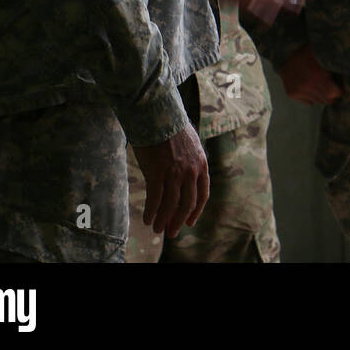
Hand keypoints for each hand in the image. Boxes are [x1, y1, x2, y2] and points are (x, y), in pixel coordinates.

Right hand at [132, 122, 209, 236]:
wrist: (159, 116)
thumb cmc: (171, 129)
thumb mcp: (190, 145)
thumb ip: (191, 162)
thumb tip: (186, 178)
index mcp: (201, 165)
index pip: (202, 195)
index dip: (195, 211)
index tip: (189, 222)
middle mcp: (191, 171)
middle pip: (187, 204)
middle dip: (179, 221)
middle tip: (171, 233)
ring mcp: (175, 173)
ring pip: (171, 205)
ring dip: (163, 220)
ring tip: (156, 229)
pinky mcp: (157, 173)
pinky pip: (155, 199)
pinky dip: (151, 212)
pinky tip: (146, 219)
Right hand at [279, 45, 342, 104]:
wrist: (286, 52)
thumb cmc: (309, 52)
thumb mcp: (324, 56)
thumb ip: (335, 66)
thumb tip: (349, 74)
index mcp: (317, 76)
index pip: (333, 93)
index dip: (339, 91)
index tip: (340, 88)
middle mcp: (306, 86)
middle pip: (326, 100)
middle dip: (332, 95)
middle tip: (334, 89)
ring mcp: (298, 91)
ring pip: (317, 101)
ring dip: (322, 96)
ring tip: (322, 86)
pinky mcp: (291, 93)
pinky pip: (308, 101)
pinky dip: (312, 96)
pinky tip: (312, 87)